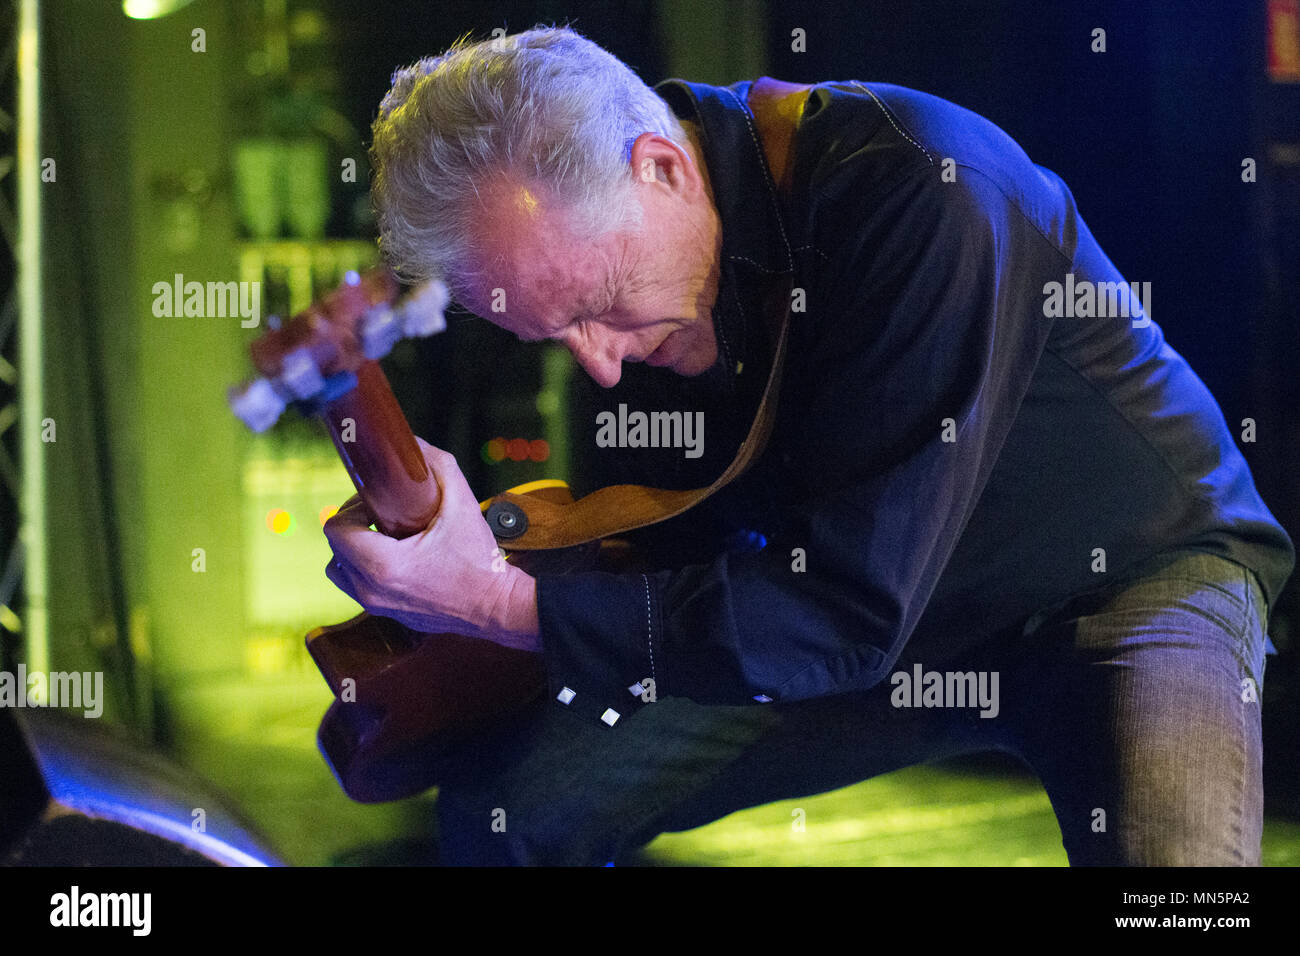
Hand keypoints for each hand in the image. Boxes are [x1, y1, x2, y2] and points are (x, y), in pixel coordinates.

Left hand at [323, 437, 540, 651]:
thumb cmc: (479, 560)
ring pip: (342, 572)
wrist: (497, 607)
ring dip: (356, 550)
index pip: (336, 529)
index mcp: (382, 565)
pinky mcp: (389, 615)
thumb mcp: (462, 504)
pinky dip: (368, 569)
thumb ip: (438, 466)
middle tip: (382, 514)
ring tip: (386, 536)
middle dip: (354, 525)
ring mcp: (379, 607)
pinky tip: (399, 556)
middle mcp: (372, 591)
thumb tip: (414, 444)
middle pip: (336, 550)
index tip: (376, 501)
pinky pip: (361, 587)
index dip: (352, 507)